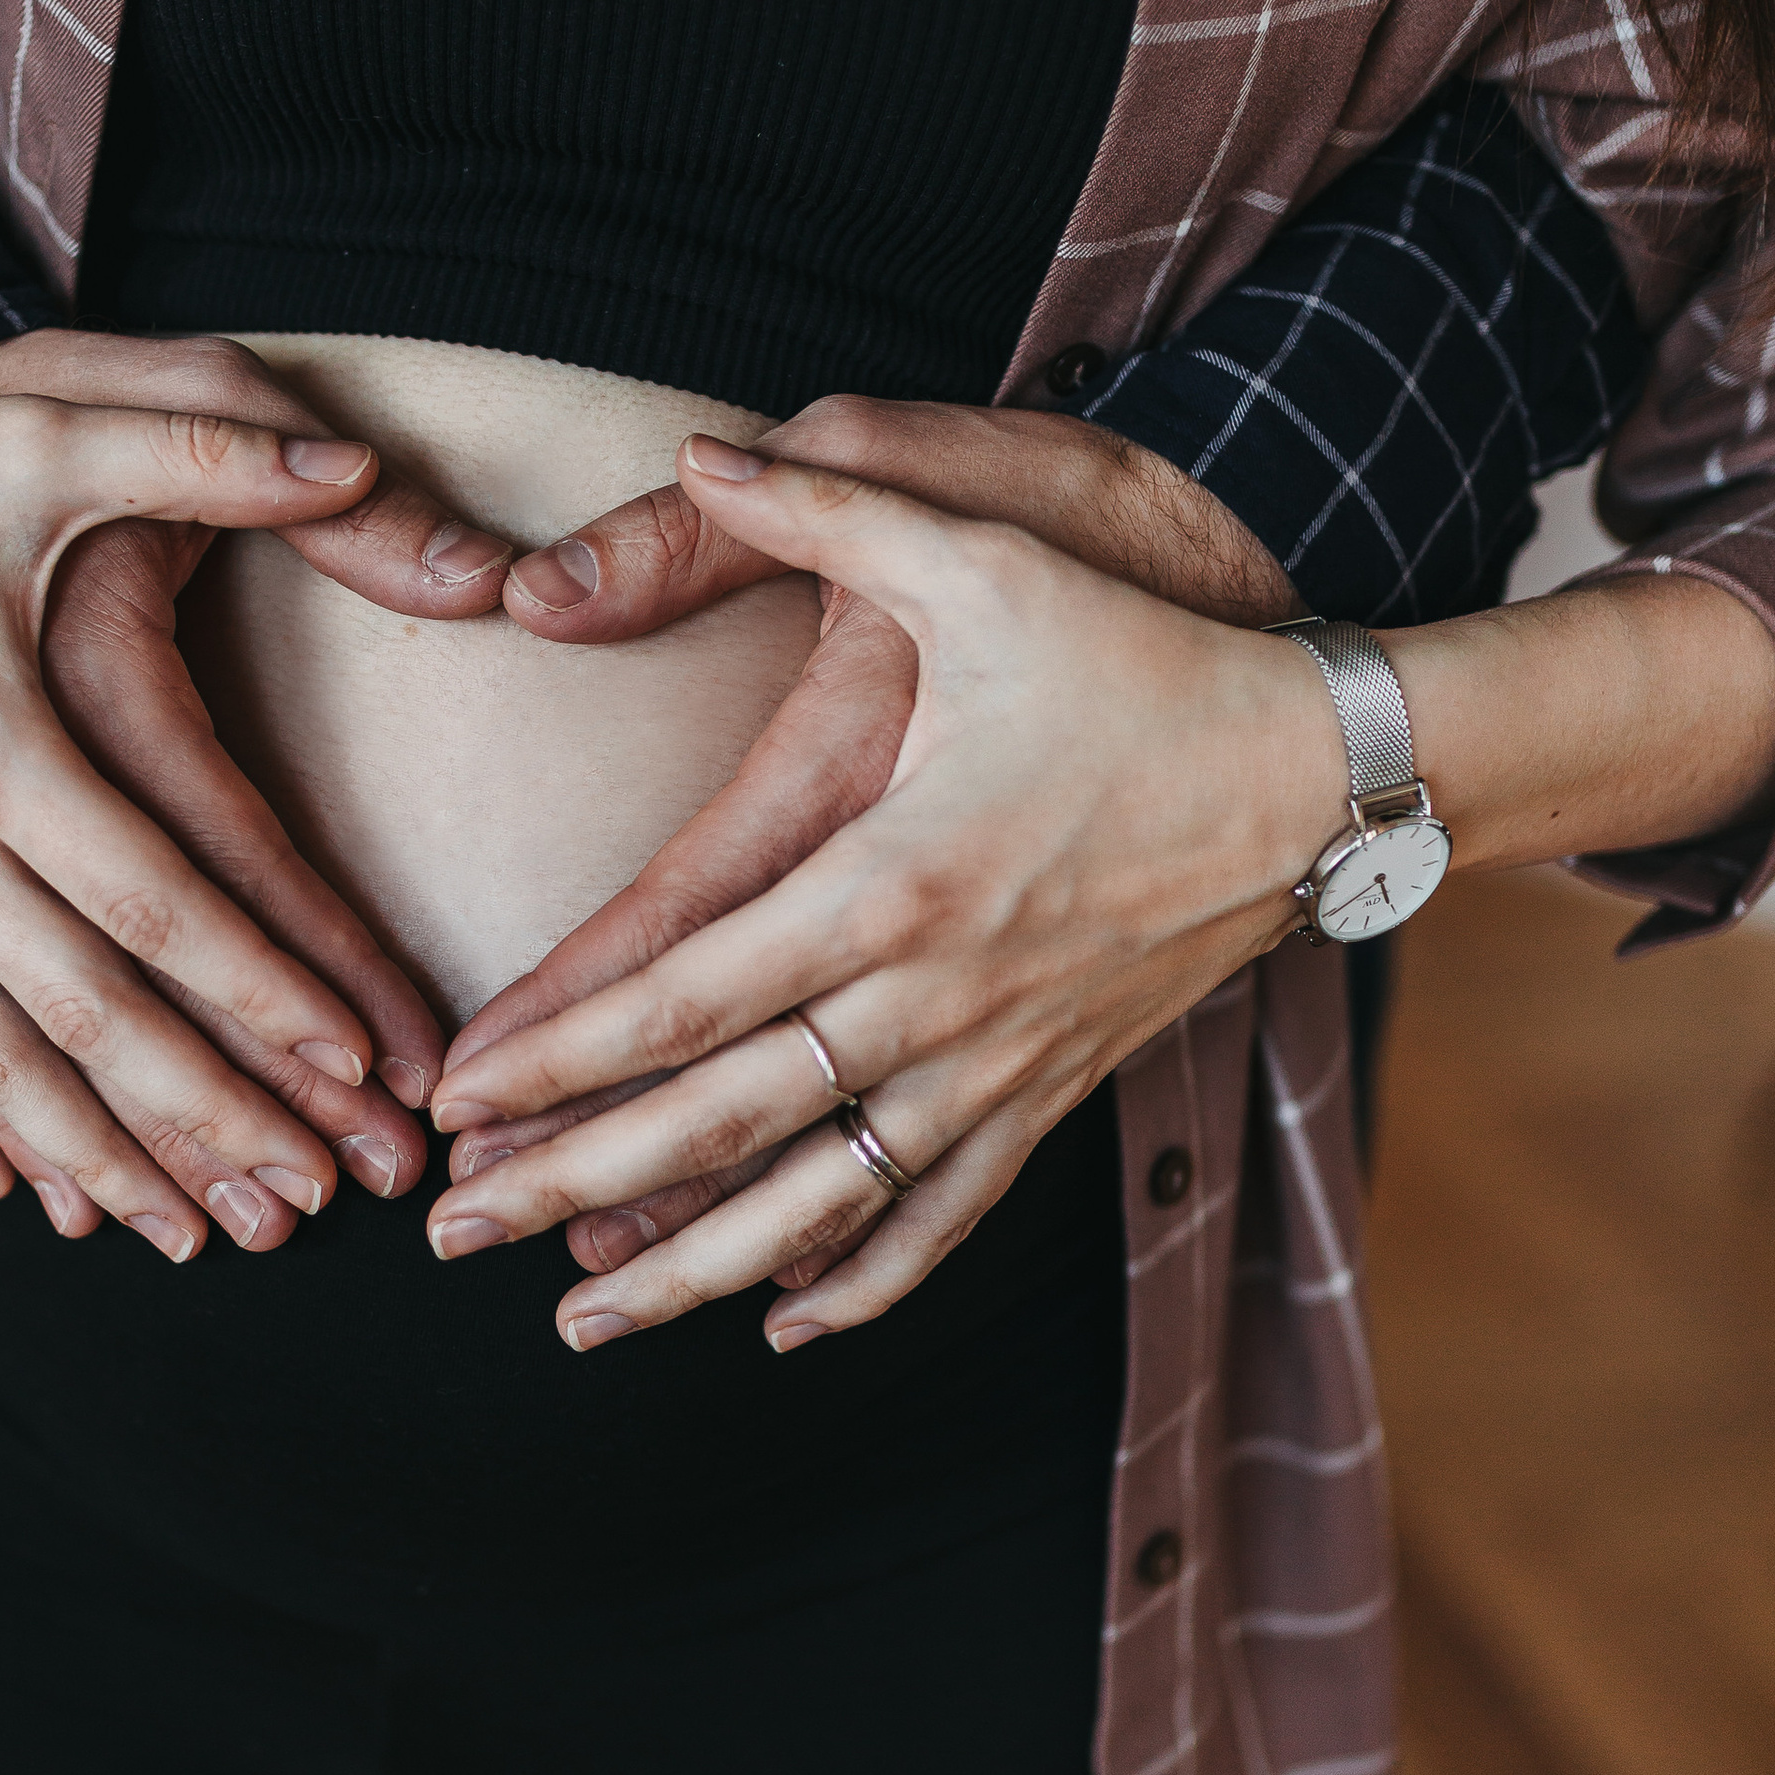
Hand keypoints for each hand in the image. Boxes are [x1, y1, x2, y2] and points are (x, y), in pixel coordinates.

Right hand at [0, 327, 511, 1232]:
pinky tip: (26, 1194)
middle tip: (314, 1203)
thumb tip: (364, 464)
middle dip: (206, 1116)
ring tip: (201, 1238)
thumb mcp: (42, 425)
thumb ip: (208, 445)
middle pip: (84, 1011)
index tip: (360, 1066)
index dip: (263, 987)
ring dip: (99, 1156)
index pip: (153, 894)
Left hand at [424, 433, 1342, 1352]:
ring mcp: (995, 1062)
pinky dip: (859, 1282)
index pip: (682, 992)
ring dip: (690, 1274)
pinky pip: (942, 1218)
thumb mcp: (985, 552)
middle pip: (719, 1124)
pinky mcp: (1050, 1090)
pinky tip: (784, 1325)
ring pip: (817, 1205)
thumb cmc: (1143, 655)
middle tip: (451, 1237)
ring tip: (577, 1328)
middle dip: (572, 1186)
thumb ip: (828, 501)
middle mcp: (931, 998)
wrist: (1323, 769)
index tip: (454, 1102)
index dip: (555, 1055)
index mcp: (887, 877)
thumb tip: (697, 445)